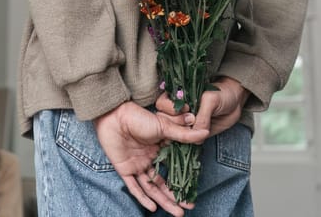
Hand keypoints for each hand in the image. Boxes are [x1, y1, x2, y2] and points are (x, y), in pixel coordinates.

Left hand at [93, 101, 208, 215]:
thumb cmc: (138, 117)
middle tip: (189, 206)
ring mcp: (137, 165)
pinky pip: (133, 187)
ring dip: (163, 200)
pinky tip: (152, 207)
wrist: (115, 115)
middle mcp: (149, 160)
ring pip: (151, 187)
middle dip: (175, 196)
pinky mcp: (124, 169)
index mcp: (159, 150)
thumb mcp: (164, 127)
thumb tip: (205, 133)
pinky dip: (142, 197)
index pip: (173, 169)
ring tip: (177, 212)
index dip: (183, 180)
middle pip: (163, 183)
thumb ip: (183, 135)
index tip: (193, 191)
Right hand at [156, 77, 249, 136]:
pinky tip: (195, 139)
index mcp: (179, 97)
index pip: (163, 104)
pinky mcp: (195, 132)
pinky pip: (187, 140)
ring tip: (195, 130)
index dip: (169, 109)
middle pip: (165, 120)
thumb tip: (196, 133)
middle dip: (175, 123)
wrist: (236, 102)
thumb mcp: (211, 100)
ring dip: (182, 134)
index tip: (186, 109)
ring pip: (174, 132)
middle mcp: (179, 111)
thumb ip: (202, 116)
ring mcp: (186, 122)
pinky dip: (189, 142)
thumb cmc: (223, 94)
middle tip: (192, 121)